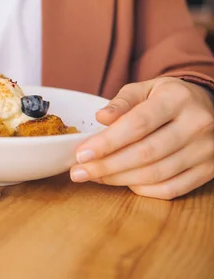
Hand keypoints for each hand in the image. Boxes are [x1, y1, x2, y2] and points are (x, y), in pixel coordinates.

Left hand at [70, 77, 213, 199]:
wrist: (208, 106)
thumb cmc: (167, 97)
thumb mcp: (145, 89)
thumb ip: (121, 102)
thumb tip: (100, 117)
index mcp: (177, 99)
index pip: (138, 124)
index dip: (107, 142)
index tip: (81, 154)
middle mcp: (197, 124)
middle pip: (145, 153)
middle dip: (106, 166)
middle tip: (78, 172)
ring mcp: (206, 150)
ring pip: (156, 174)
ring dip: (119, 179)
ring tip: (94, 177)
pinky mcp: (209, 171)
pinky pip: (172, 189)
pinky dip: (143, 190)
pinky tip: (123, 183)